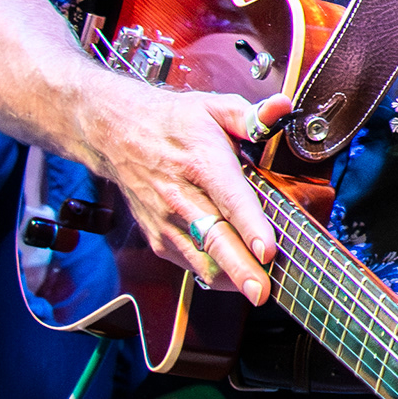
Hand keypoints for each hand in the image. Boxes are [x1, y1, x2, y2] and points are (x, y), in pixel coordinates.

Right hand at [81, 77, 289, 306]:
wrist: (115, 133)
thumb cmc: (171, 123)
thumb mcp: (213, 107)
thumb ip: (252, 115)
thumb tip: (281, 107)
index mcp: (201, 160)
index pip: (229, 198)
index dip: (250, 226)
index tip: (268, 249)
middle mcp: (180, 195)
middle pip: (214, 238)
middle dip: (240, 269)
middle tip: (262, 291)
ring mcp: (165, 220)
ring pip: (199, 258)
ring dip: (229, 278)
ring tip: (257, 291)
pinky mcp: (157, 237)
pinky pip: (188, 264)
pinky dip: (213, 275)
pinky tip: (236, 279)